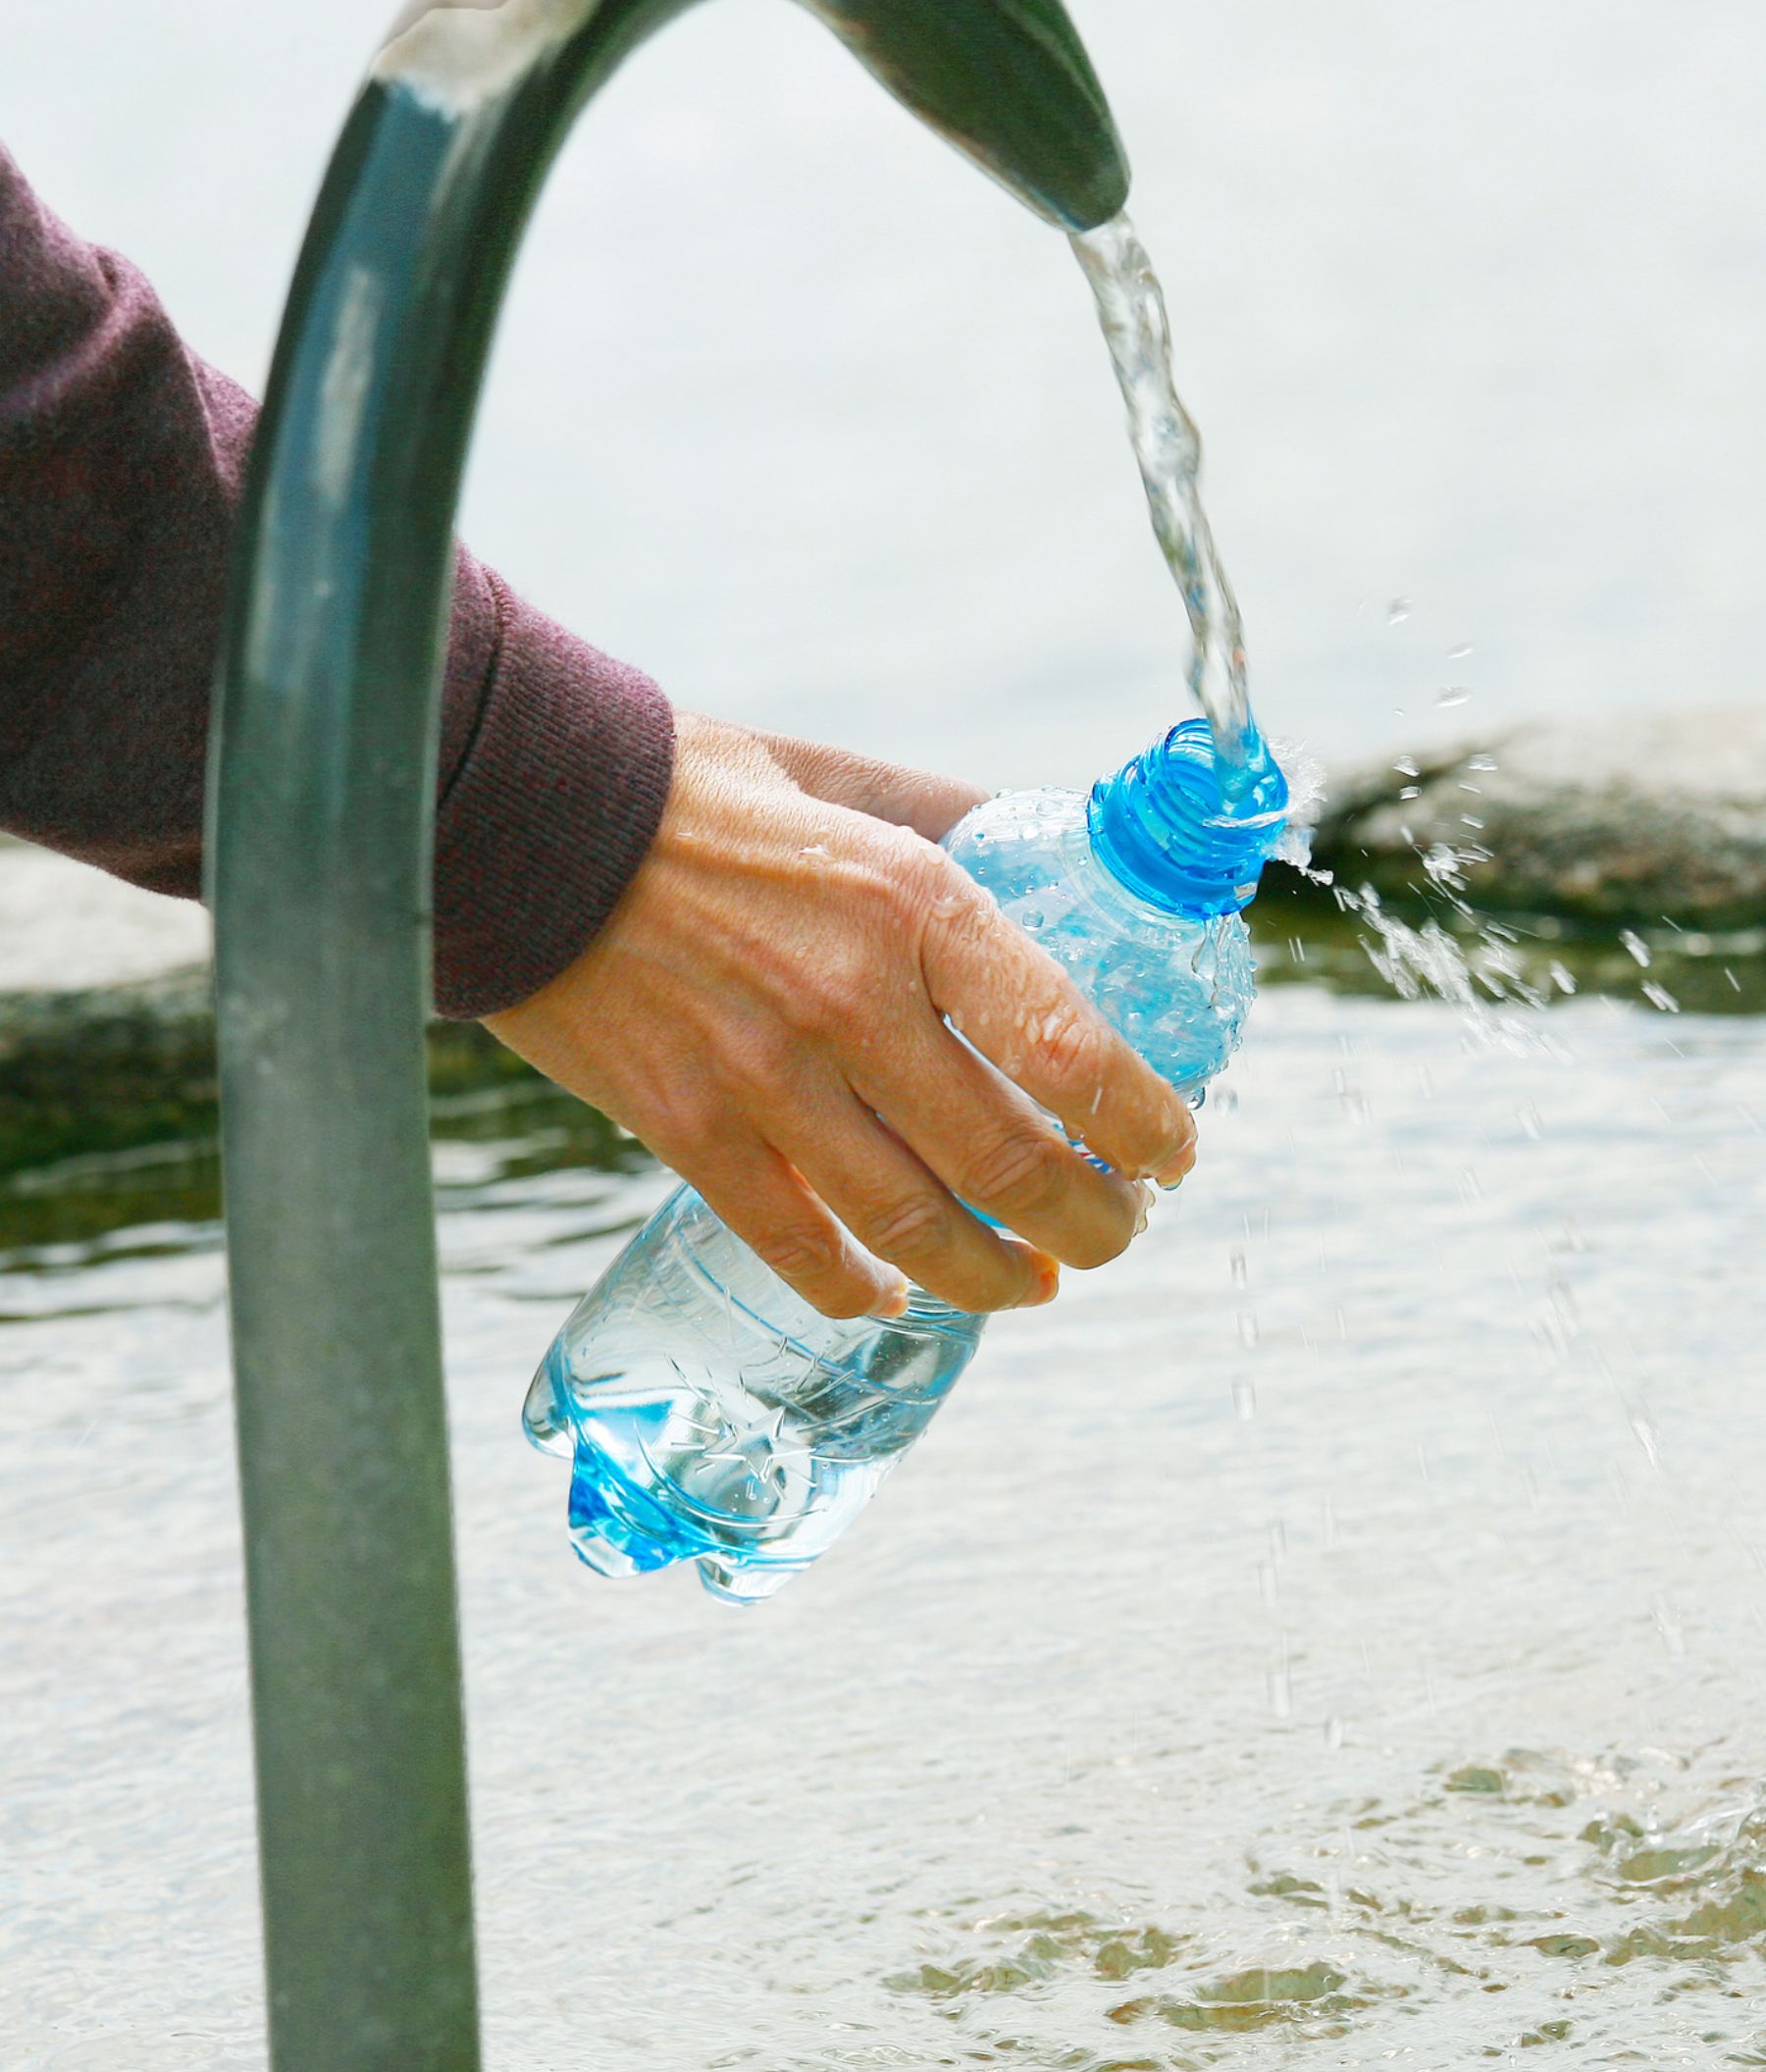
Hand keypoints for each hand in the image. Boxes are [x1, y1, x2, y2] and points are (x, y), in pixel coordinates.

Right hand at [486, 712, 1197, 1317]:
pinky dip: (854, 1286)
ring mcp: (764, 1076)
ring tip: (1032, 1283)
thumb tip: (1049, 843)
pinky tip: (888, 1293)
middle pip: (1007, 1161)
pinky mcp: (686, 1127)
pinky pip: (793, 1243)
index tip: (1174, 1151)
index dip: (1141, 1122)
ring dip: (991, 1275)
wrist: (524, 818)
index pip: (1067, 1045)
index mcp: (911, 901)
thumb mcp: (841, 778)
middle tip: (1117, 1233)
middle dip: (1089, 1221)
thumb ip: (947, 817)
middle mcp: (851, 999)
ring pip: (910, 1224)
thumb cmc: (690, 792)